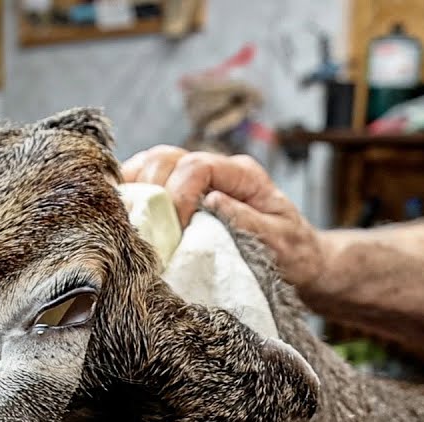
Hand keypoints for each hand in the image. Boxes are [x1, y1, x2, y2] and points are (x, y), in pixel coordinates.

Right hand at [122, 146, 328, 288]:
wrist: (300, 261)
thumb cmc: (292, 253)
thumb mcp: (279, 241)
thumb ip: (247, 220)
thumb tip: (211, 201)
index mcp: (243, 175)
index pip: (197, 166)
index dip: (177, 194)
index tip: (174, 230)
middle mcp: (217, 169)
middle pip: (165, 157)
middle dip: (148, 189)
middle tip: (144, 228)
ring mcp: (198, 180)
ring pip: (150, 164)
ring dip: (132, 188)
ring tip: (124, 218)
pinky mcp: (183, 195)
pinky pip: (148, 182)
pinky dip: (131, 194)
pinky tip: (123, 214)